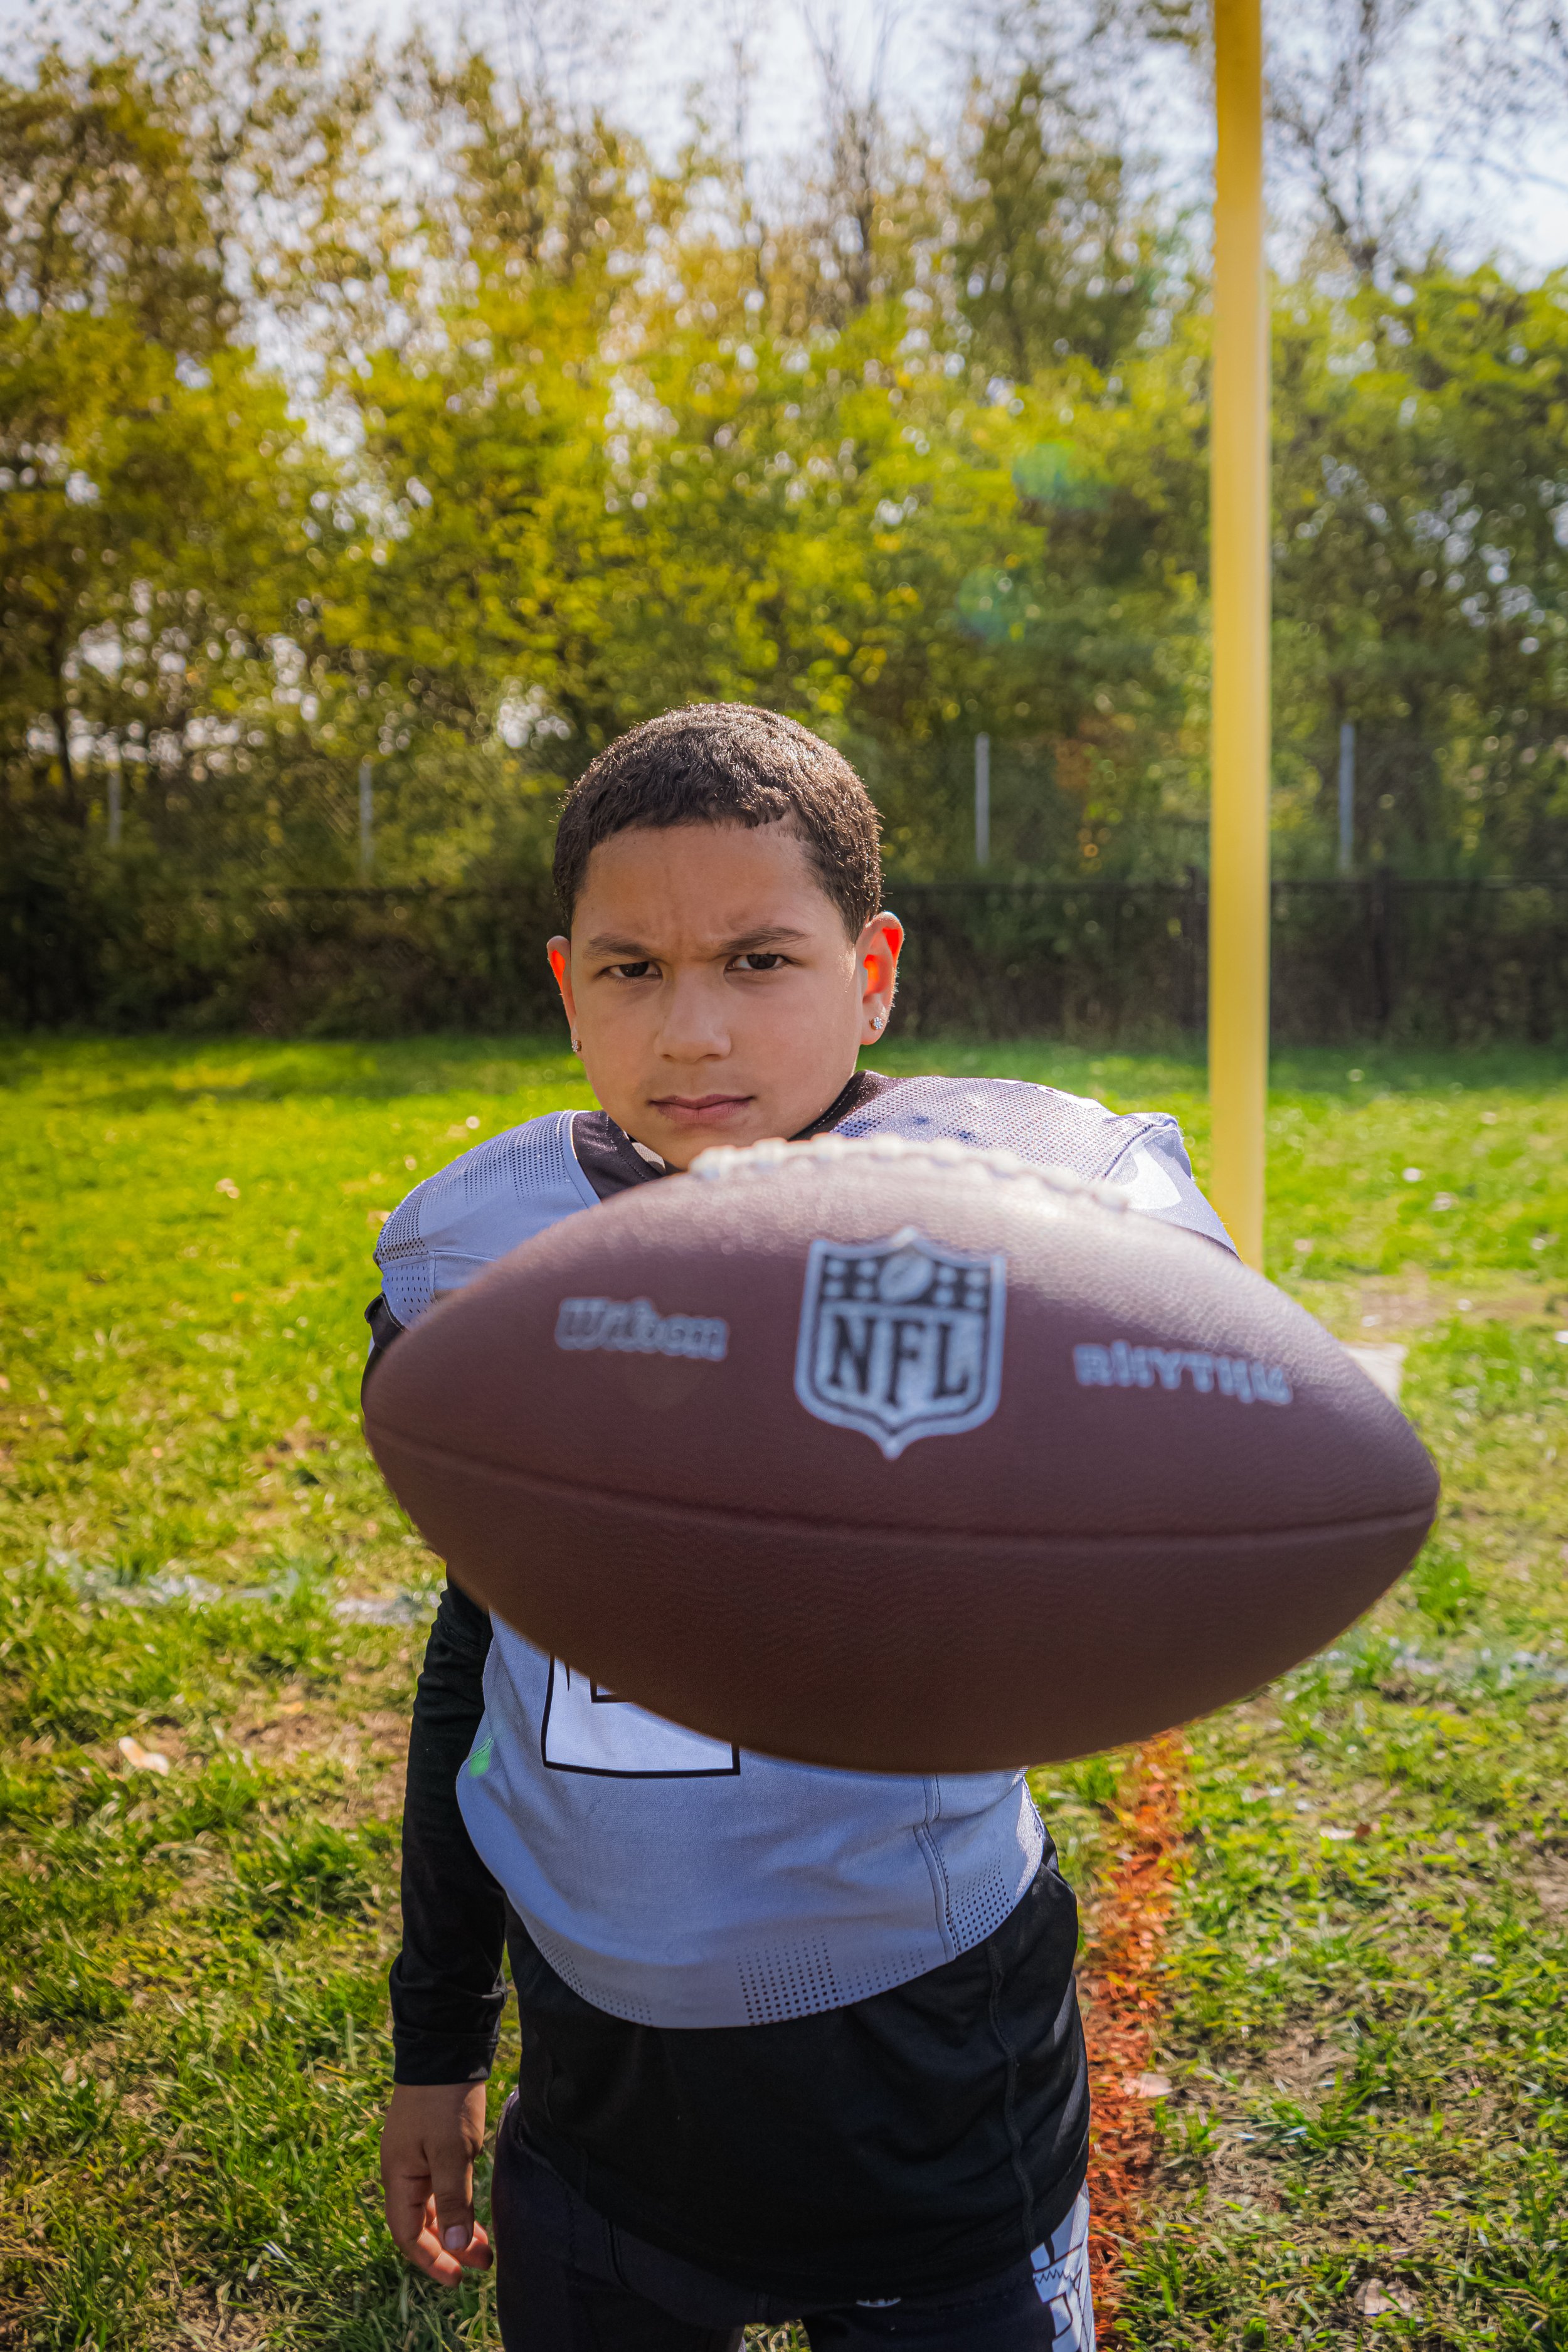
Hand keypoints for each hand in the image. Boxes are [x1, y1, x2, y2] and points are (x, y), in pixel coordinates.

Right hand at [380, 2081, 494, 2283]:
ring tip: (483, 2245)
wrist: (446, 2045)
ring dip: (455, 2227)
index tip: (459, 2278)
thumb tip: (453, 2248)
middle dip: (449, 2248)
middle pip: (421, 2223)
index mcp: (399, 2176)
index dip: (432, 2260)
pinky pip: (440, 2187)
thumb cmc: (446, 2099)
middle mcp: (403, 2171)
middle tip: (482, 2263)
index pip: (408, 2234)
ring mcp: (417, 2156)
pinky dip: (457, 2203)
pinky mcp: (433, 2143)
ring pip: (432, 2206)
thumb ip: (453, 2201)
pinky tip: (475, 2211)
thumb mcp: (453, 2152)